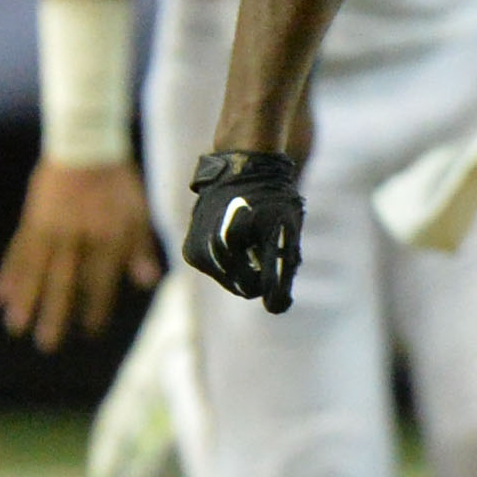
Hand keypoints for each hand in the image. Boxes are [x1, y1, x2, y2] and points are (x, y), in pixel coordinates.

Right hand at [0, 157, 157, 350]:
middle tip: (47, 344)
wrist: (86, 143)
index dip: (96, 307)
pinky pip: (18, 250)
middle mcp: (76, 236)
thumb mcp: (138, 212)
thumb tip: (148, 282)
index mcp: (106, 235)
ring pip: (35, 269)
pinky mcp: (32, 218)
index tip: (90, 331)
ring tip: (15, 326)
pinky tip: (1, 295)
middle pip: (63, 281)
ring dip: (25, 299)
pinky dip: (9, 273)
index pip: (100, 280)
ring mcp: (50, 227)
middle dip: (54, 313)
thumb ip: (141, 248)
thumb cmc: (117, 181)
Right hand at [184, 149, 303, 311]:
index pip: (257, 287)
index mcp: (231, 241)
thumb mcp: (286, 231)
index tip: (279, 252)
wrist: (241, 167)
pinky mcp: (191, 252)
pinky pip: (218, 272)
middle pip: (244, 287)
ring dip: (245, 266)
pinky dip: (230, 261)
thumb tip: (276, 308)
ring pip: (230, 281)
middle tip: (265, 241)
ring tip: (251, 236)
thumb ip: (283, 271)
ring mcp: (196, 251)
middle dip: (259, 270)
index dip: (275, 278)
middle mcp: (207, 248)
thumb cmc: (272, 198)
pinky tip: (237, 236)